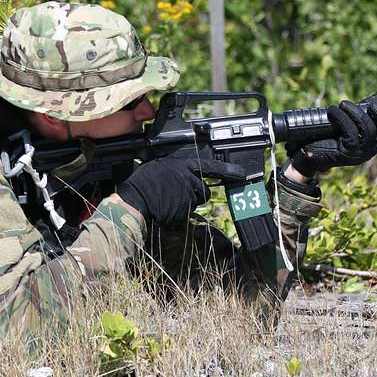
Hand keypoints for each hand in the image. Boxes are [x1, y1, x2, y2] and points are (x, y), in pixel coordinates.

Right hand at [117, 157, 243, 224]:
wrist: (136, 199)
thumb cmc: (143, 182)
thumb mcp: (160, 166)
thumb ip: (176, 169)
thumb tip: (183, 172)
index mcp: (183, 165)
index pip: (211, 167)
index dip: (228, 170)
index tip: (241, 173)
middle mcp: (189, 179)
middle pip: (204, 190)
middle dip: (196, 193)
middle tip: (177, 193)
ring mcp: (189, 195)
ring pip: (196, 202)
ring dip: (187, 202)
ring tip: (168, 199)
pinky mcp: (186, 209)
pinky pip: (188, 212)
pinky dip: (180, 212)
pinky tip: (166, 207)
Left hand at [286, 93, 376, 177]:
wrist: (309, 152)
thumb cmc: (331, 134)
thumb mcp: (352, 122)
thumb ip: (367, 110)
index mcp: (375, 144)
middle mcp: (371, 150)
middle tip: (371, 105)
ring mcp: (360, 153)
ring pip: (369, 131)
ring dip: (357, 112)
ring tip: (344, 104)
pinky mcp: (346, 153)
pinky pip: (350, 133)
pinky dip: (342, 117)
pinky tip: (333, 111)